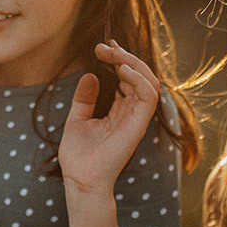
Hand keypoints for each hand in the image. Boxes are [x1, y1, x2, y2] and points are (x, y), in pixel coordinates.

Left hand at [59, 40, 160, 195]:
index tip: (102, 47)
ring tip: (113, 54)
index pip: (128, 78)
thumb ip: (84, 99)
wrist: (80, 180)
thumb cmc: (79, 156)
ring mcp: (136, 118)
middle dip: (124, 56)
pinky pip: (149, 95)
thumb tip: (91, 75)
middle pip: (140, 75)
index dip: (119, 59)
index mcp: (119, 110)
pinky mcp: (138, 124)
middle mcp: (131, 112)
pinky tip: (121, 69)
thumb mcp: (77, 119)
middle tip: (103, 47)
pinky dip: (139, 78)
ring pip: (149, 80)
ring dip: (132, 62)